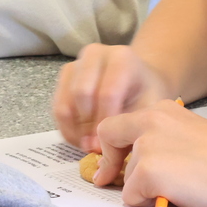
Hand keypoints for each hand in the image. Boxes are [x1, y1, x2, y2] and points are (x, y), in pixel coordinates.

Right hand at [53, 43, 171, 151]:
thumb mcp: (149, 107)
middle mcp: (96, 54)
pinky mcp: (65, 75)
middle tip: (95, 147)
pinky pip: (57, 107)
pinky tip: (81, 139)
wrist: (139, 79)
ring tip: (88, 145)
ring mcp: (77, 63)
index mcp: (121, 57)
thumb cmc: (146, 94)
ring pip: (65, 103)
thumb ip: (128, 126)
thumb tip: (98, 152)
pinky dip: (66, 128)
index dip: (104, 123)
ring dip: (74, 130)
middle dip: (87, 126)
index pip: (107, 93)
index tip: (105, 146)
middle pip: (81, 93)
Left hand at [95, 100, 206, 206]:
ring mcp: (147, 145)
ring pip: (126, 176)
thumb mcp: (190, 133)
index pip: (118, 123)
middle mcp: (151, 121)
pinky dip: (148, 202)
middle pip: (110, 140)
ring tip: (175, 186)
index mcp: (163, 110)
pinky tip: (174, 194)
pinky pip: (131, 197)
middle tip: (108, 179)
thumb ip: (163, 138)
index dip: (111, 145)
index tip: (109, 161)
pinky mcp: (147, 170)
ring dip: (142, 188)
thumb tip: (140, 159)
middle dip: (110, 163)